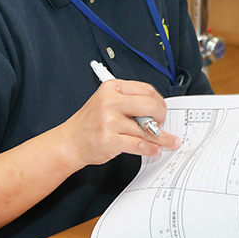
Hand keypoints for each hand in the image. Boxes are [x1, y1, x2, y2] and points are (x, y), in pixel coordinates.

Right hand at [56, 80, 180, 165]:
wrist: (70, 141)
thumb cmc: (90, 123)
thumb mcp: (107, 103)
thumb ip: (129, 103)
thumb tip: (156, 112)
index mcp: (112, 88)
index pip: (146, 89)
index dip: (158, 101)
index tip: (161, 110)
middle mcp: (110, 101)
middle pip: (150, 105)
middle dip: (161, 116)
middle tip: (162, 124)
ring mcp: (109, 121)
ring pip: (145, 129)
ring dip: (160, 138)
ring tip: (168, 141)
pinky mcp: (110, 139)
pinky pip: (139, 144)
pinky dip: (150, 148)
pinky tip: (155, 149)